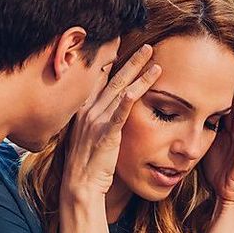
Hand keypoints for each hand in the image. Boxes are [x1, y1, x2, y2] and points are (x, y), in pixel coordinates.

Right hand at [62, 45, 160, 202]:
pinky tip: (142, 85)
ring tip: (155, 60)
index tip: (123, 47)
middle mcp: (87, 110)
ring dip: (140, 74)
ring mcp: (96, 121)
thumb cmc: (86, 164)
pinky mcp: (107, 133)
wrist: (79, 185)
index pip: (98, 78)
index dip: (111, 61)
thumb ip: (96, 120)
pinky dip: (132, 97)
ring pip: (121, 90)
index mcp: (82, 109)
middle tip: (147, 47)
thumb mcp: (87, 136)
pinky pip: (121, 111)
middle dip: (131, 61)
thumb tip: (107, 113)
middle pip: (113, 79)